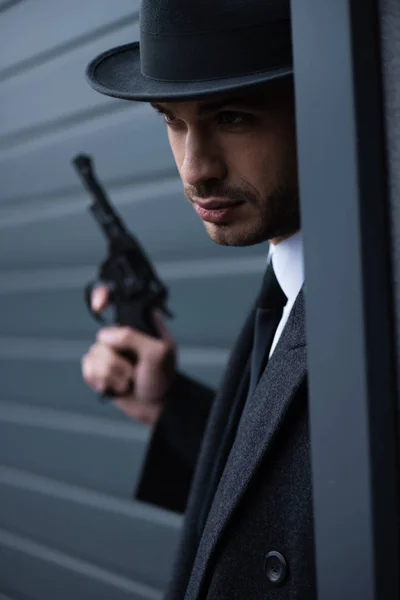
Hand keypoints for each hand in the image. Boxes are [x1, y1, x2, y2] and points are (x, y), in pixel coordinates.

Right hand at [81, 285, 176, 425]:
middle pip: (102, 337)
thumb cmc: (162, 377)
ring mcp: (109, 351)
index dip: (102, 295)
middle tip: (136, 369)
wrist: (157, 407)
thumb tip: (103, 335)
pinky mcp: (99, 368)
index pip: (116, 298)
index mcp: (139, 322)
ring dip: (113, 375)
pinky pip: (87, 370)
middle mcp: (121, 333)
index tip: (98, 306)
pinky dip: (102, 382)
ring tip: (129, 380)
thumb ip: (132, 338)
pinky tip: (116, 387)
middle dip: (118, 360)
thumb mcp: (157, 353)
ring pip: (94, 356)